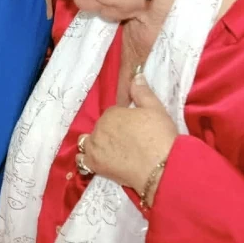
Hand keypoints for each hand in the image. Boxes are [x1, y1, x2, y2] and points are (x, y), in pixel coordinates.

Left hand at [81, 74, 177, 192]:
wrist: (162, 167)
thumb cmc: (161, 136)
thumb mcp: (156, 109)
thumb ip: (143, 92)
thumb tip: (136, 75)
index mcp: (111, 113)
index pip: (112, 114)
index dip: (123, 123)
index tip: (134, 131)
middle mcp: (99, 128)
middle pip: (101, 128)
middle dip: (111, 134)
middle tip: (128, 144)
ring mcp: (94, 147)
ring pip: (87, 142)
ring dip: (96, 145)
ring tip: (112, 153)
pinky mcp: (94, 165)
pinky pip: (82, 160)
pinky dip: (87, 160)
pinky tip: (98, 162)